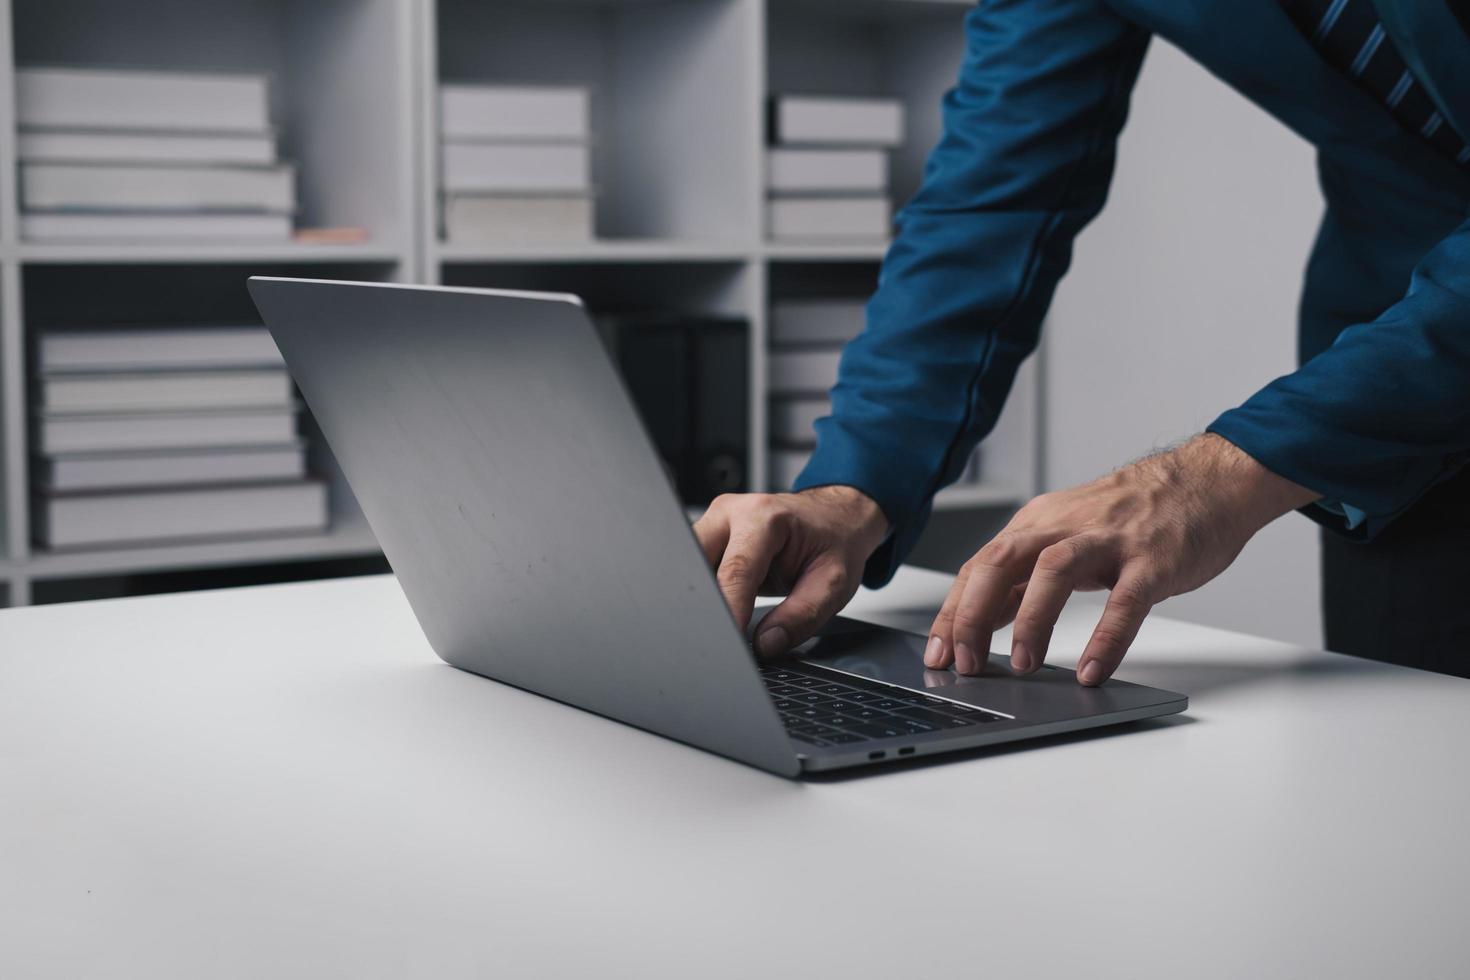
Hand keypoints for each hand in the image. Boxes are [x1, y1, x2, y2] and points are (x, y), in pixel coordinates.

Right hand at [694, 486, 889, 656]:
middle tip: (726, 634)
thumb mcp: (834, 584)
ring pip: (689, 568)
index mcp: (764, 517)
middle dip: (707, 604)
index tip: (729, 642)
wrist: (834, 518)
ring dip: (706, 596)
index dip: (729, 610)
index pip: (734, 571)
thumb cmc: (834, 542)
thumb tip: (766, 643)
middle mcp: (732, 512)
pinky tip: (727, 599)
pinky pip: (695, 568)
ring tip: (733, 613)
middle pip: (699, 566)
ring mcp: (716, 521)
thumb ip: (801, 616)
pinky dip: (708, 590)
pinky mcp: (708, 534)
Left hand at [927, 434, 1317, 684]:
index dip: (952, 612)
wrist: (1206, 481)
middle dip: (973, 615)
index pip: (977, 568)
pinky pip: (1125, 601)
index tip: (936, 654)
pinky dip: (1105, 637)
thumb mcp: (1065, 537)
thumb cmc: (1132, 516)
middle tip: (964, 663)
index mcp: (1036, 524)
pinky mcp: (1152, 560)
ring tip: (1021, 664)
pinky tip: (1091, 669)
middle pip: (1000, 563)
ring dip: (1031, 620)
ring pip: (1053, 572)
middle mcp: (1064, 527)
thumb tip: (980, 619)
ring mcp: (1108, 541)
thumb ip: (1024, 576)